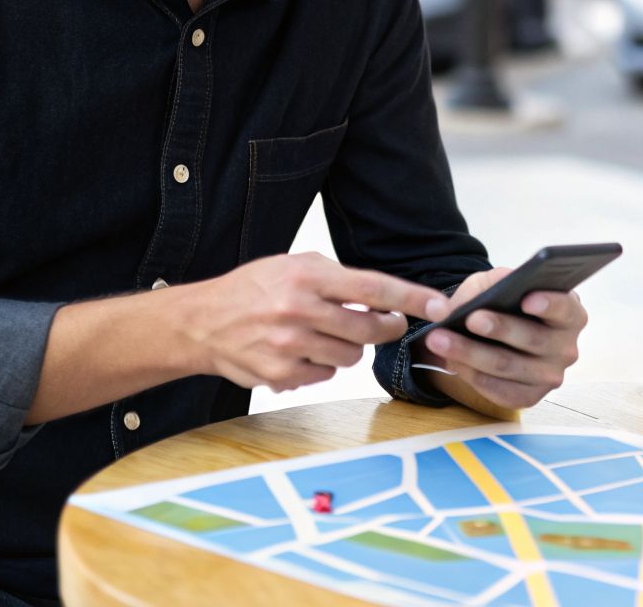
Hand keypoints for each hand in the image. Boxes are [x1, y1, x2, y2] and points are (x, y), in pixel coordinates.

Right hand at [182, 251, 448, 391]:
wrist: (202, 322)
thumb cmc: (256, 288)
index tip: (440, 306)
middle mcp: (300, 309)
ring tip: (324, 333)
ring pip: (351, 357)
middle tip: (384, 323)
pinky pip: (325, 376)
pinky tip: (299, 351)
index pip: (374, 287)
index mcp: (308, 275)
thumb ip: (339, 280)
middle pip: (370, 330)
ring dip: (348, 348)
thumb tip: (387, 301)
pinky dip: (321, 366)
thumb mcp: (295, 266)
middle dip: (385, 328)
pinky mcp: (281, 374)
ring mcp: (290, 345)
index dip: (412, 297)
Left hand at [417, 268, 587, 410]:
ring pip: (508, 366)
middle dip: (499, 328)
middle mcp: (566, 348)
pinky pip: (500, 390)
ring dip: (471, 352)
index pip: (566, 309)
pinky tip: (451, 361)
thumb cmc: (504, 303)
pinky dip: (472, 375)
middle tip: (471, 318)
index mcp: (570, 314)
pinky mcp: (530, 397)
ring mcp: (550, 376)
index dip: (549, 304)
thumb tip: (451, 305)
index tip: (526, 299)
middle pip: (533, 340)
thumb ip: (480, 288)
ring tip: (440, 339)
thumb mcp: (493, 285)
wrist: (500, 334)